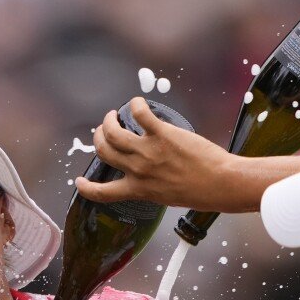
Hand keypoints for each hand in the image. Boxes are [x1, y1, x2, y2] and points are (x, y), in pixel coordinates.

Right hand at [75, 97, 239, 210]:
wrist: (220, 184)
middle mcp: (138, 171)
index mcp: (139, 190)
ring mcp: (148, 152)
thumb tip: (149, 176)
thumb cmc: (200, 192)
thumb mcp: (168, 196)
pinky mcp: (162, 134)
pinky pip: (139, 114)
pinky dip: (135, 104)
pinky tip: (138, 103)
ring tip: (115, 115)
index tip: (80, 182)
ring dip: (109, 120)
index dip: (87, 188)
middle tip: (105, 129)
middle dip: (99, 138)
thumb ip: (152, 186)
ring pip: (113, 132)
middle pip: (104, 151)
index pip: (103, 193)